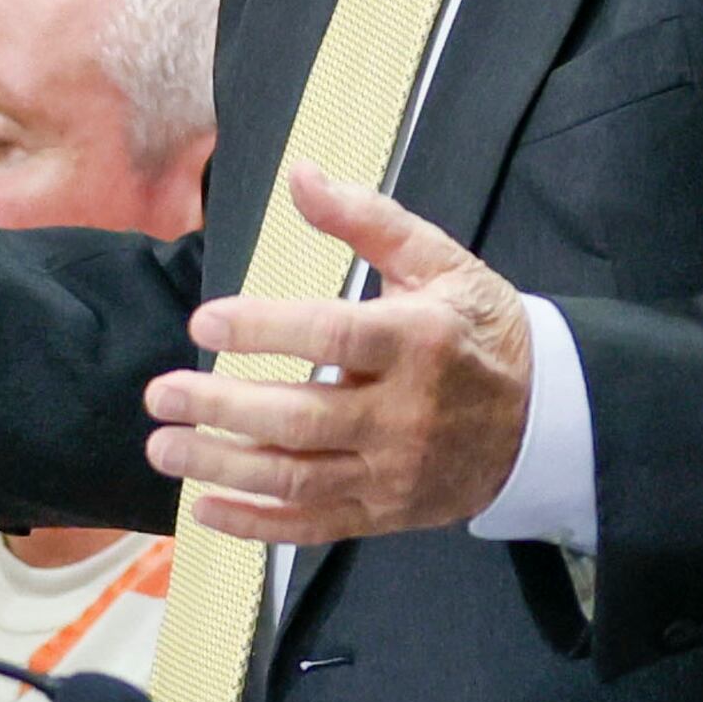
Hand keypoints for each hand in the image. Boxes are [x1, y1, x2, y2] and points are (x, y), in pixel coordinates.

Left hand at [142, 166, 533, 543]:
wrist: (543, 418)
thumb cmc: (476, 328)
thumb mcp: (438, 263)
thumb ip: (367, 220)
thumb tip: (301, 175)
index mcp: (420, 340)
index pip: (330, 336)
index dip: (262, 329)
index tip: (203, 322)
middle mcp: (406, 413)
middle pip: (300, 418)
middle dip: (221, 408)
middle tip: (159, 394)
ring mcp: (395, 471)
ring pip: (296, 478)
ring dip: (221, 466)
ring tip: (163, 448)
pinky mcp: (387, 513)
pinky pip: (313, 527)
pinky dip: (256, 525)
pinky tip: (204, 508)